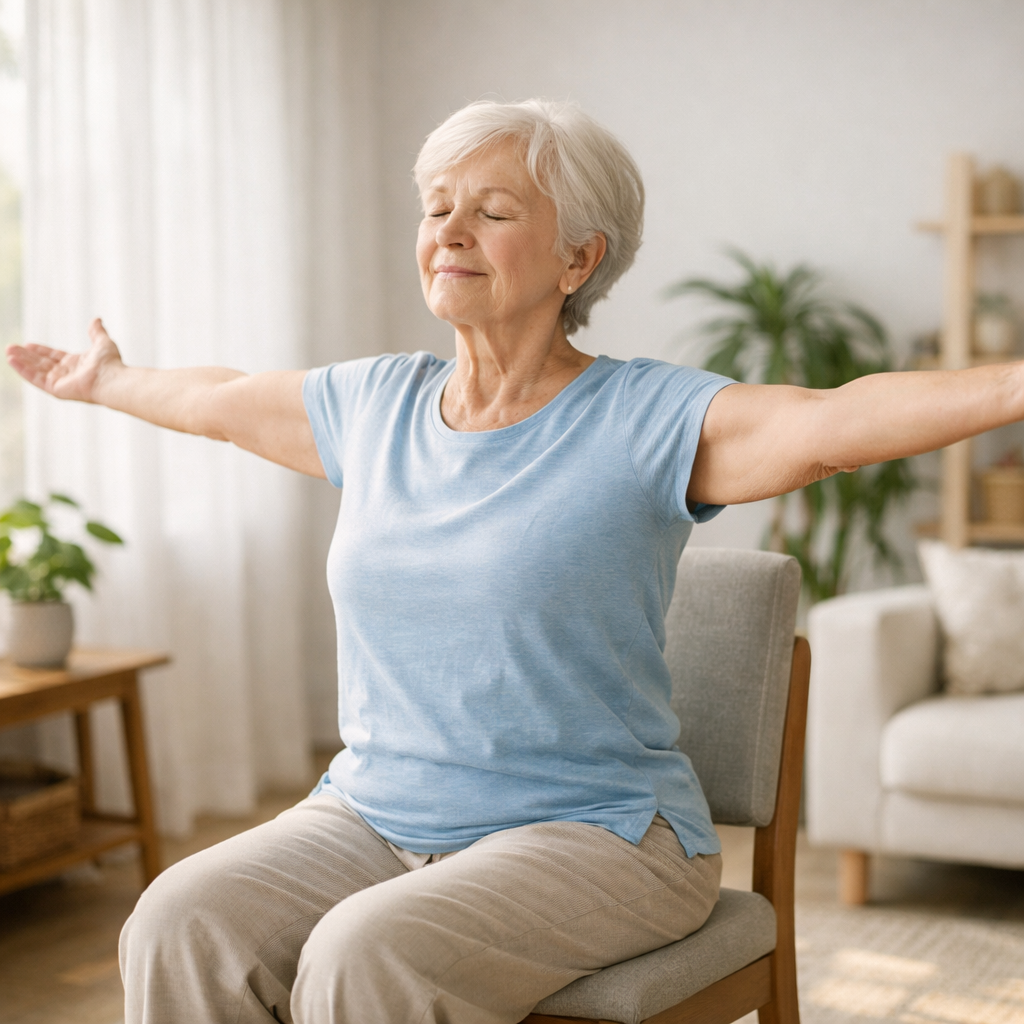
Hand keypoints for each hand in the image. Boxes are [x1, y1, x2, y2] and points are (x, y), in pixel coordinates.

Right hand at [5, 318, 123, 403]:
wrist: (111, 379)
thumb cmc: (110, 363)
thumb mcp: (103, 342)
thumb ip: (96, 332)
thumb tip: (97, 319)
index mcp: (76, 364)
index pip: (54, 356)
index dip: (41, 351)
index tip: (28, 344)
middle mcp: (67, 374)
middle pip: (42, 363)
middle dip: (26, 356)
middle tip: (10, 347)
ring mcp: (61, 382)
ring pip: (36, 370)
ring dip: (21, 362)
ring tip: (8, 352)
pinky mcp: (56, 389)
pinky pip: (36, 379)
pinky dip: (23, 370)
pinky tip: (12, 361)